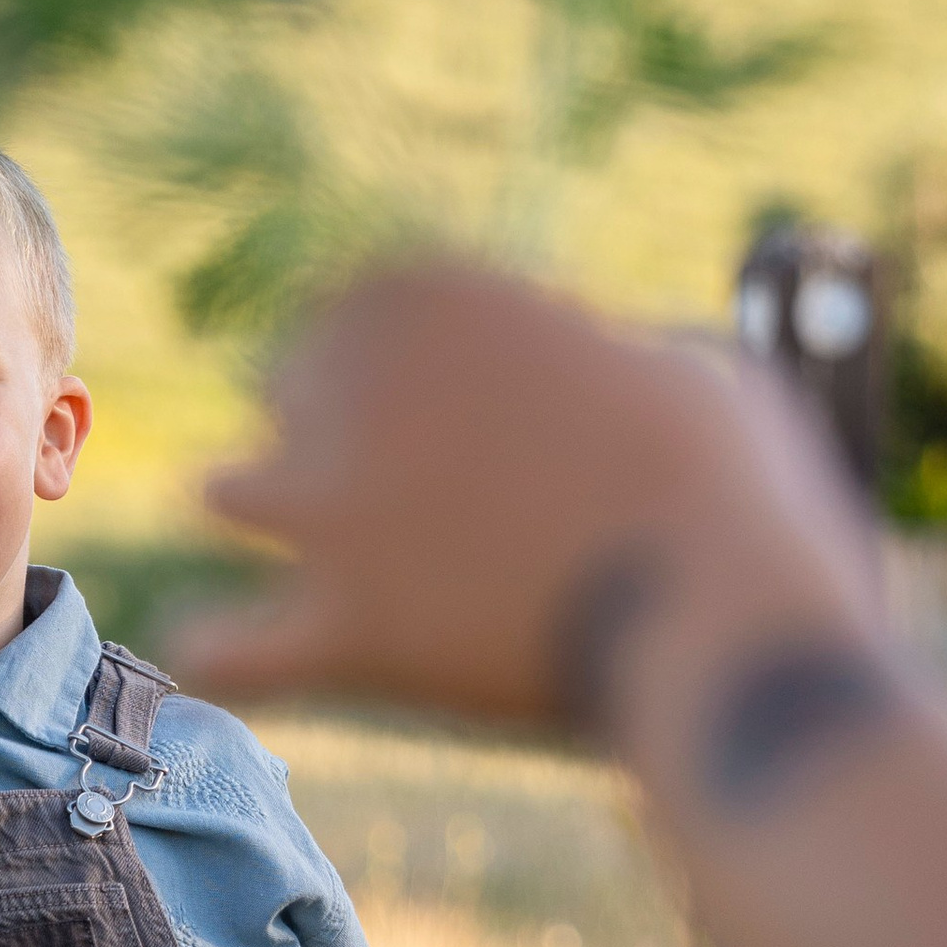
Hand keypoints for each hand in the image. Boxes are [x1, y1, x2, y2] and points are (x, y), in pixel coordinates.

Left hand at [180, 259, 835, 722]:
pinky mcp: (341, 629)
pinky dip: (221, 652)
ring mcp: (332, 511)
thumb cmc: (724, 476)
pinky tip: (223, 651)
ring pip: (232, 494)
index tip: (431, 397)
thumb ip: (593, 369)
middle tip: (385, 474)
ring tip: (294, 540)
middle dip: (321, 429)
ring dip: (259, 508)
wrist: (718, 594)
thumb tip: (602, 389)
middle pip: (288, 394)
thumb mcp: (669, 368)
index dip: (380, 355)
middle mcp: (354, 386)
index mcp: (428, 295)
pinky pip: (228, 650)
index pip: (351, 308)